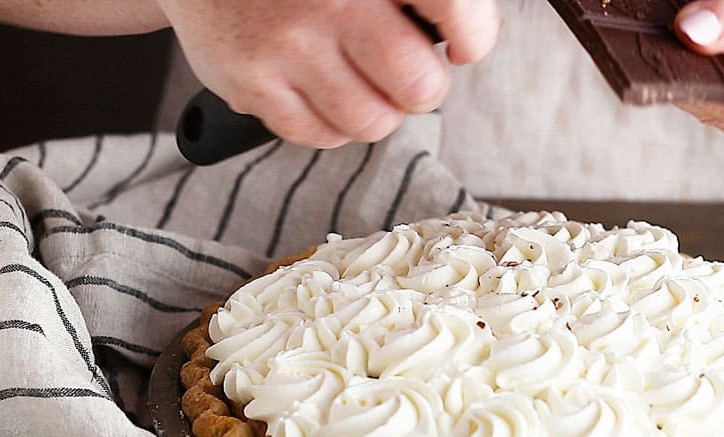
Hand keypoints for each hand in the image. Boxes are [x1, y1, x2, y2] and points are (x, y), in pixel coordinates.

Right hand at [155, 0, 500, 148]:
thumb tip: (461, 37)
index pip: (454, 8)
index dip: (472, 36)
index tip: (463, 43)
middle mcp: (330, 0)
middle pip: (420, 86)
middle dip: (420, 85)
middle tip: (400, 67)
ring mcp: (287, 44)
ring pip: (375, 122)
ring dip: (376, 108)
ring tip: (356, 76)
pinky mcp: (251, 82)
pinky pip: (323, 136)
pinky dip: (331, 121)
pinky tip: (319, 85)